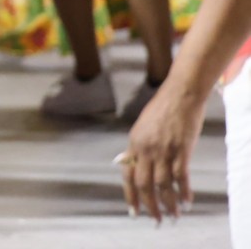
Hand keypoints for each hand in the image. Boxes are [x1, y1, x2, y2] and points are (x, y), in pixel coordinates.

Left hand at [119, 80, 204, 222]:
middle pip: (144, 184)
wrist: (180, 94)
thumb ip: (139, 147)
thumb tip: (134, 164)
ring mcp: (164, 151)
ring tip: (172, 217)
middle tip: (156, 220)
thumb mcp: (142, 127)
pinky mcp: (182, 151)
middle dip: (149, 205)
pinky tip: (187, 203)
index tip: (134, 211)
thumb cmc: (162, 108)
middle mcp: (146, 149)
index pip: (127, 175)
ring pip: (163, 185)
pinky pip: (181, 177)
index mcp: (133, 143)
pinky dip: (184, 192)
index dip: (130, 195)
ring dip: (168, 204)